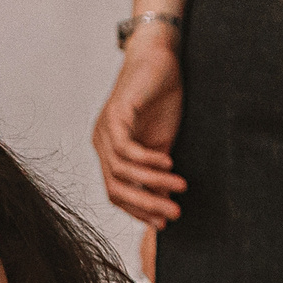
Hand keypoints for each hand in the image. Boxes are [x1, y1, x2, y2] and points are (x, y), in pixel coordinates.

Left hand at [93, 33, 185, 226]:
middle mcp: (102, 143)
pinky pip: (125, 146)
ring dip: (153, 183)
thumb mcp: (162, 142)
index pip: (117, 192)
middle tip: (173, 214)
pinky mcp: (116, 114)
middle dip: (145, 204)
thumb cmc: (161, 100)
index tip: (164, 222)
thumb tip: (168, 200)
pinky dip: (146, 160)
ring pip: (121, 170)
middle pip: (115, 187)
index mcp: (110, 152)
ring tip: (180, 188)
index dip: (138, 210)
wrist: (159, 60)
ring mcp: (105, 129)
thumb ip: (159, 169)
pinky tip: (168, 163)